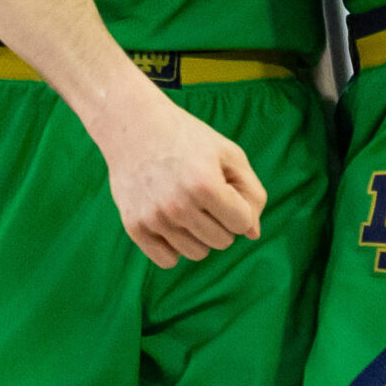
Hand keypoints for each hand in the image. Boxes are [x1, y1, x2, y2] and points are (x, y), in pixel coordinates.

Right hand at [89, 87, 265, 268]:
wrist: (133, 125)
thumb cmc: (187, 138)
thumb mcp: (228, 153)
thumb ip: (251, 193)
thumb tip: (252, 234)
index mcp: (205, 185)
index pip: (242, 223)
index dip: (239, 206)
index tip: (225, 188)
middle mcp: (178, 205)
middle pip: (222, 242)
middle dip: (220, 221)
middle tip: (203, 194)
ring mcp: (154, 218)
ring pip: (196, 253)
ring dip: (198, 235)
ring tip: (186, 205)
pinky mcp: (134, 227)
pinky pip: (167, 260)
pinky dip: (173, 247)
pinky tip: (169, 221)